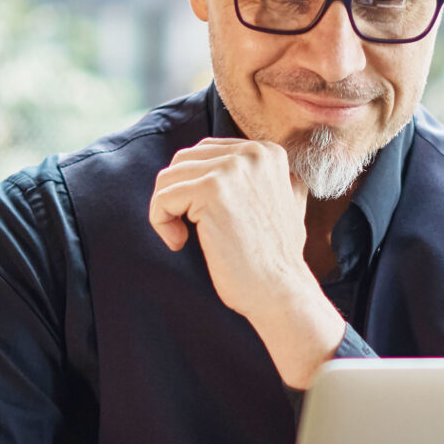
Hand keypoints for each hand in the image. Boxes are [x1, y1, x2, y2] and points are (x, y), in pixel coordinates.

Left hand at [149, 138, 344, 387]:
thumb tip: (225, 167)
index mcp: (267, 152)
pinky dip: (161, 222)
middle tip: (188, 229)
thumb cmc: (275, 258)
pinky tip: (178, 242)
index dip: (194, 186)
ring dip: (166, 210)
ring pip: (169, 177)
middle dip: (177, 195)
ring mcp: (232, 169)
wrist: (280, 290)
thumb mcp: (283, 203)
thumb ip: (260, 179)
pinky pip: (162, 197)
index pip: (206, 152)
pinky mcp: (211, 190)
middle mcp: (252, 153)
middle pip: (184, 160)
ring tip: (182, 237)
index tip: (204, 218)